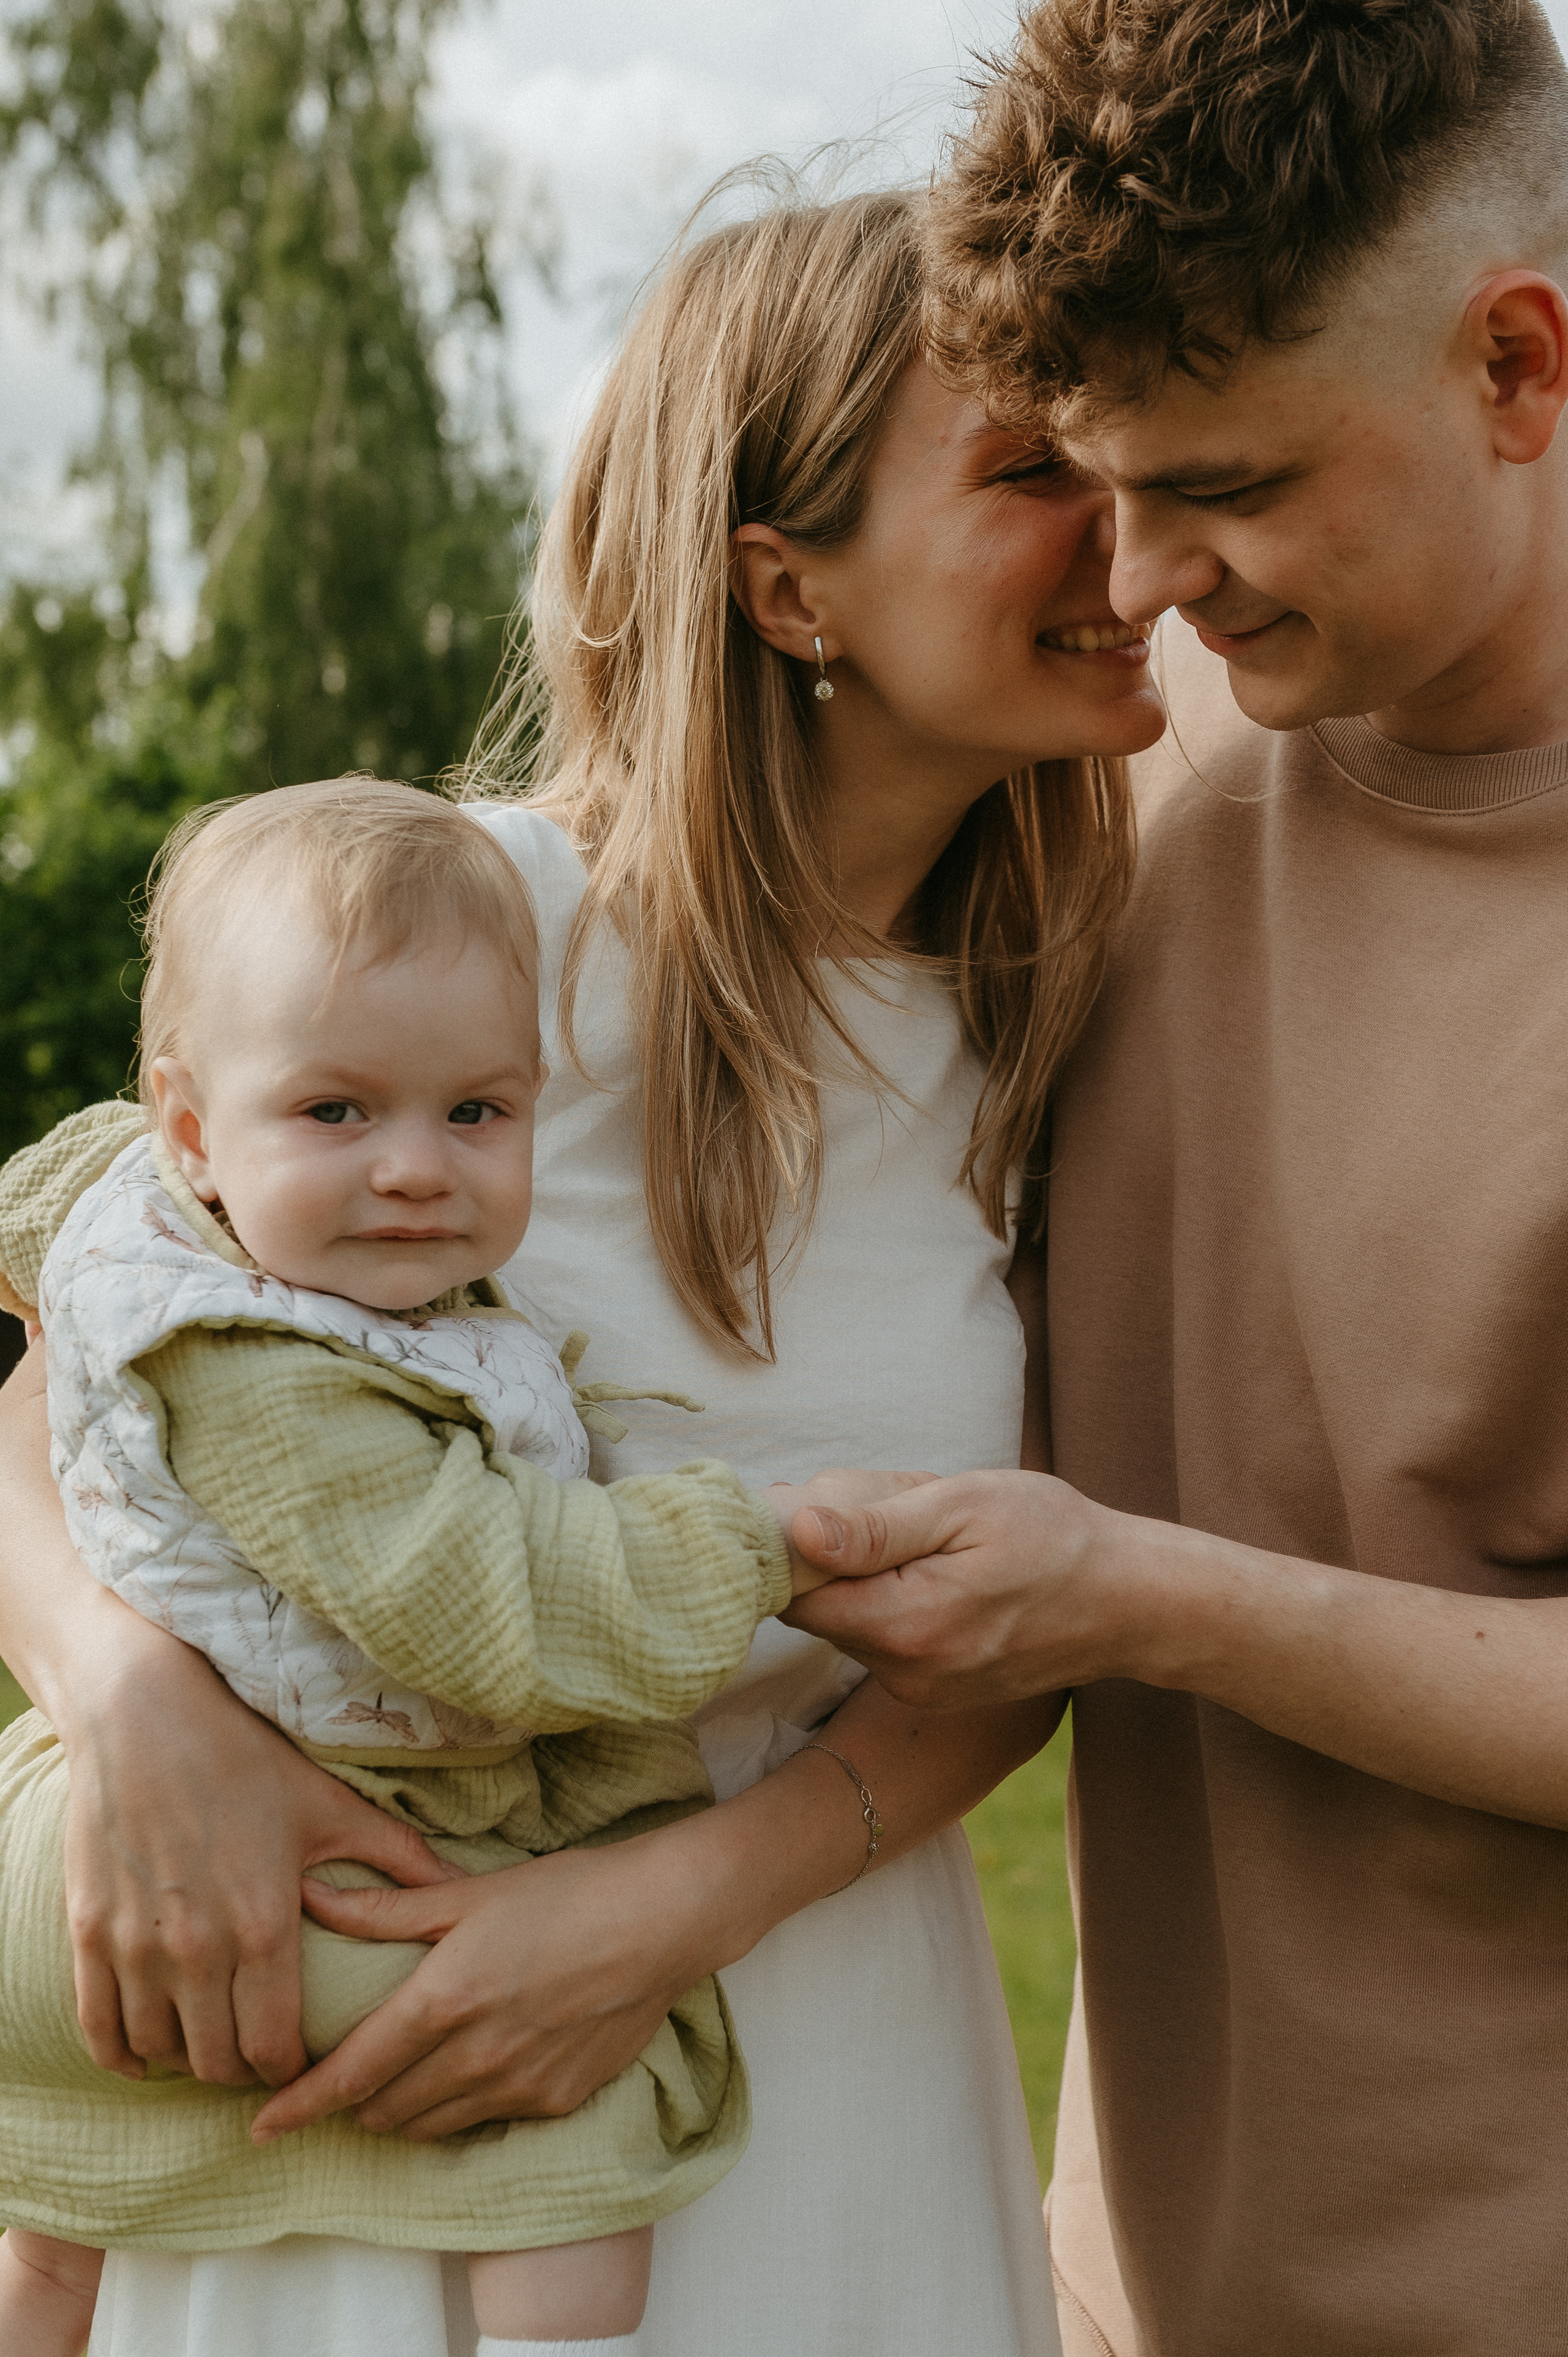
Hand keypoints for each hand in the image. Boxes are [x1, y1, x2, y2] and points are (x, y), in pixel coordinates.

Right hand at [61, 1637, 460, 2089]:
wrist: (144, 1713)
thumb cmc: (244, 1756)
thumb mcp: (329, 1805)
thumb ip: (398, 1856)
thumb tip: (462, 1885)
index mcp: (264, 1924)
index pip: (275, 2048)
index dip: (290, 2070)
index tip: (299, 2061)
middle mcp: (198, 1947)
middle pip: (218, 2062)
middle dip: (241, 2071)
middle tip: (255, 2055)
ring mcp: (137, 1944)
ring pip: (160, 2052)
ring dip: (185, 2060)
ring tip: (206, 2042)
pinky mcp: (88, 1933)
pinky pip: (99, 2029)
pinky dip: (123, 2054)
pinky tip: (145, 2052)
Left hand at [251, 1836, 699, 2143]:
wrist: (663, 1921)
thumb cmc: (567, 1893)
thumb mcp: (471, 1893)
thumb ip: (386, 1911)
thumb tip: (311, 1897)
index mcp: (444, 2000)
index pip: (351, 2073)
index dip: (299, 2105)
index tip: (260, 2127)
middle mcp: (475, 2056)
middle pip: (384, 2110)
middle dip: (352, 2103)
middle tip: (343, 2075)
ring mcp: (517, 2086)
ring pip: (430, 2125)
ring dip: (403, 2110)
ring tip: (401, 2076)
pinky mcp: (555, 2102)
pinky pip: (484, 2121)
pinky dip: (461, 2106)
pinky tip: (471, 2067)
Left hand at [781, 1467, 1152, 1705]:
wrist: (1129, 1600)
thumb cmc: (1053, 1536)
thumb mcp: (962, 1506)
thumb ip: (873, 1526)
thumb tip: (793, 1529)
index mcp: (906, 1626)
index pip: (795, 1594)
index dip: (789, 1543)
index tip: (817, 1500)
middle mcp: (905, 1675)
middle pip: (818, 1608)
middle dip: (833, 1554)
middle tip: (891, 1507)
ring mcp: (922, 1692)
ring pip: (850, 1623)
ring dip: (866, 1577)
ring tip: (929, 1540)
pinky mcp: (936, 1694)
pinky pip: (883, 1641)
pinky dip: (893, 1602)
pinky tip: (942, 1573)